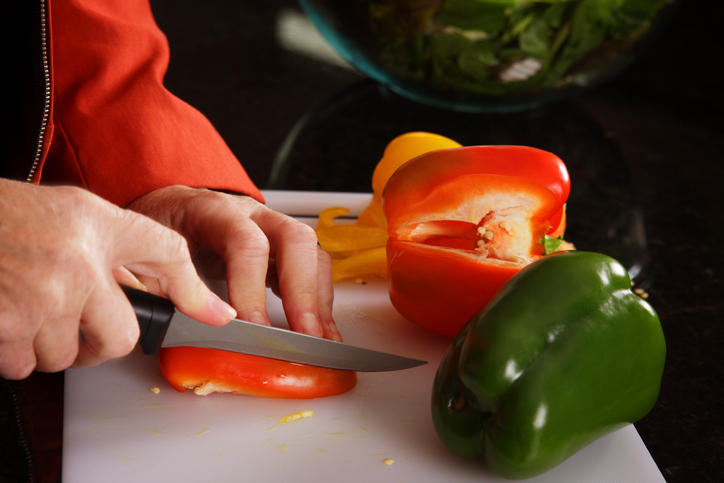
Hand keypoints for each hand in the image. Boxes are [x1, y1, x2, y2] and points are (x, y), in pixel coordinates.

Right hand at [0, 180, 235, 379]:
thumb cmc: (12, 219)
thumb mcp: (79, 215)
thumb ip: (130, 249)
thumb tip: (183, 295)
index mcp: (99, 224)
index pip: (168, 254)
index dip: (194, 290)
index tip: (219, 317)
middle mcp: (79, 261)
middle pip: (120, 336)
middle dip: (99, 337)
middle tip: (76, 316)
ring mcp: (43, 297)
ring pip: (68, 356)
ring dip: (50, 343)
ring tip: (32, 304)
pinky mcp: (7, 327)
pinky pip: (26, 365)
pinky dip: (15, 352)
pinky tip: (8, 316)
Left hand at [127, 186, 341, 340]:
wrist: (170, 205)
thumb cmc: (161, 225)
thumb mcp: (147, 251)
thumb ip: (158, 285)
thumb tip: (170, 326)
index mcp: (214, 211)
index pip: (245, 242)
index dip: (251, 287)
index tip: (252, 328)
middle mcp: (253, 214)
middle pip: (295, 241)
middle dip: (302, 292)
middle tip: (304, 335)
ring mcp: (273, 228)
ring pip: (312, 253)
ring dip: (319, 299)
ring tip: (321, 340)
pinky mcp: (283, 248)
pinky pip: (313, 268)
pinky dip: (321, 300)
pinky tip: (322, 329)